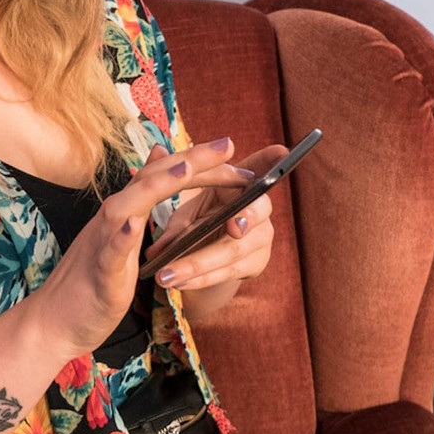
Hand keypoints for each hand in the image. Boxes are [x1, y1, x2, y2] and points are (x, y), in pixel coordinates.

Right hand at [32, 138, 251, 357]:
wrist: (54, 320)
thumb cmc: (91, 280)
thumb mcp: (123, 234)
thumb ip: (142, 196)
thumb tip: (160, 155)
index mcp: (124, 212)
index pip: (162, 175)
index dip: (196, 160)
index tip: (229, 148)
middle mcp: (112, 220)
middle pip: (151, 180)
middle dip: (190, 161)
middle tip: (229, 145)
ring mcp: (103, 245)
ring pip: (127, 207)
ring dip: (156, 186)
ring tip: (186, 169)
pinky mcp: (99, 276)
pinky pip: (109, 254)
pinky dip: (121, 238)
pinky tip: (134, 225)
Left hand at [142, 141, 284, 296]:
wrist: (206, 262)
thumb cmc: (198, 223)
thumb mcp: (185, 208)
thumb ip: (170, 191)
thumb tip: (152, 163)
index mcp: (242, 184)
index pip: (259, 167)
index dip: (270, 159)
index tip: (281, 150)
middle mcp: (260, 209)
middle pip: (256, 211)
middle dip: (244, 217)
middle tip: (234, 226)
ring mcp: (261, 238)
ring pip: (233, 249)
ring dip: (198, 263)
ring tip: (168, 273)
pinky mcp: (256, 264)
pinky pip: (227, 272)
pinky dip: (200, 279)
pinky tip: (178, 283)